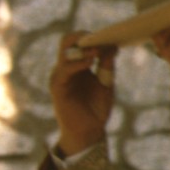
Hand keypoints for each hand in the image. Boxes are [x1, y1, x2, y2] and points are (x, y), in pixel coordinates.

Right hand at [48, 36, 115, 155]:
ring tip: (97, 50)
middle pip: (68, 41)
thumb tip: (113, 46)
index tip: (109, 37)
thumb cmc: (97, 109)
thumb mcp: (106, 83)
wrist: (89, 132)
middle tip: (100, 38)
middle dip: (83, 36)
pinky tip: (90, 62)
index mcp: (77, 65)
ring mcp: (60, 76)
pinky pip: (64, 69)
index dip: (92, 36)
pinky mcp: (57, 87)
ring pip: (65, 51)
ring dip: (82, 48)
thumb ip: (107, 65)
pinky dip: (77, 63)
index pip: (78, 41)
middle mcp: (66, 68)